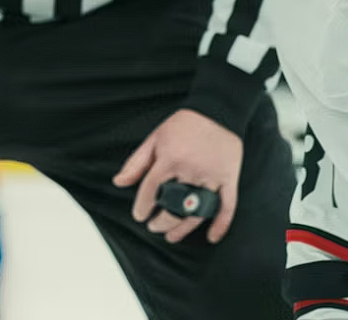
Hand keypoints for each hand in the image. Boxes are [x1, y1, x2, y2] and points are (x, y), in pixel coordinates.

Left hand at [113, 109, 243, 243]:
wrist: (218, 110)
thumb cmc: (184, 125)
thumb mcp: (155, 138)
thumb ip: (137, 162)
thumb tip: (118, 183)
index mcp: (170, 158)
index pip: (151, 190)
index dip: (143, 206)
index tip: (140, 215)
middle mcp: (191, 169)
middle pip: (174, 206)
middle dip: (162, 221)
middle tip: (154, 226)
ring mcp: (211, 176)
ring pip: (197, 211)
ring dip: (183, 228)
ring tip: (171, 237)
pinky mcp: (229, 178)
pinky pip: (227, 206)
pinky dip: (221, 224)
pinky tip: (213, 237)